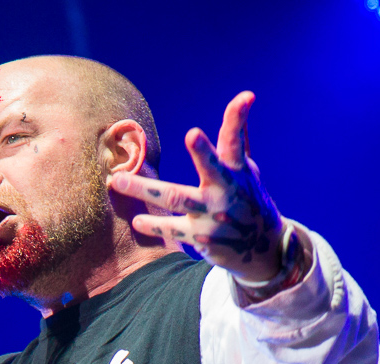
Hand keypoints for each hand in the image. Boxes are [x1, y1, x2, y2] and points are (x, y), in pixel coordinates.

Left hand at [109, 91, 283, 281]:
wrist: (262, 249)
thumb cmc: (248, 201)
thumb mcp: (247, 172)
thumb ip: (236, 142)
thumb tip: (244, 100)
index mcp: (236, 172)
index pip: (236, 141)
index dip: (238, 119)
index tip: (245, 97)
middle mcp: (225, 191)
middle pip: (211, 169)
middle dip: (204, 152)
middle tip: (194, 134)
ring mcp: (212, 215)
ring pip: (175, 198)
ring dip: (144, 189)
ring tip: (117, 180)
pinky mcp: (200, 237)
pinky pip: (172, 230)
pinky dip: (155, 226)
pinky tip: (137, 221)